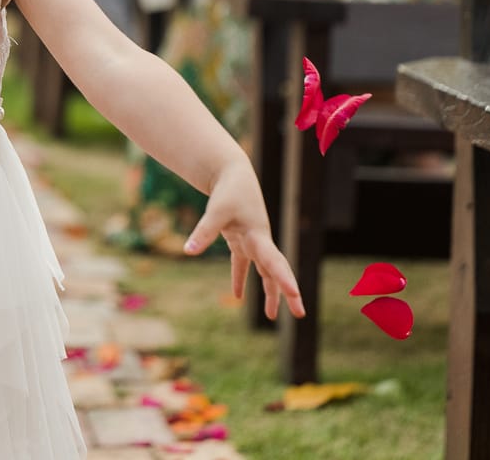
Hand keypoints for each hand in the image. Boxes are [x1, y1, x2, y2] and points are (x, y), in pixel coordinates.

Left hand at [184, 159, 305, 321]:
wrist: (232, 173)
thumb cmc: (228, 191)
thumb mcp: (216, 211)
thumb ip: (204, 232)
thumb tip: (188, 252)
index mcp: (259, 236)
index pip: (275, 261)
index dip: (284, 279)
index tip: (295, 294)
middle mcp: (260, 241)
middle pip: (277, 270)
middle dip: (288, 292)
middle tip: (300, 313)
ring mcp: (252, 241)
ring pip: (264, 271)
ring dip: (269, 292)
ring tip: (273, 315)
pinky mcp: (241, 240)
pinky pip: (243, 264)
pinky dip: (240, 278)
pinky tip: (237, 296)